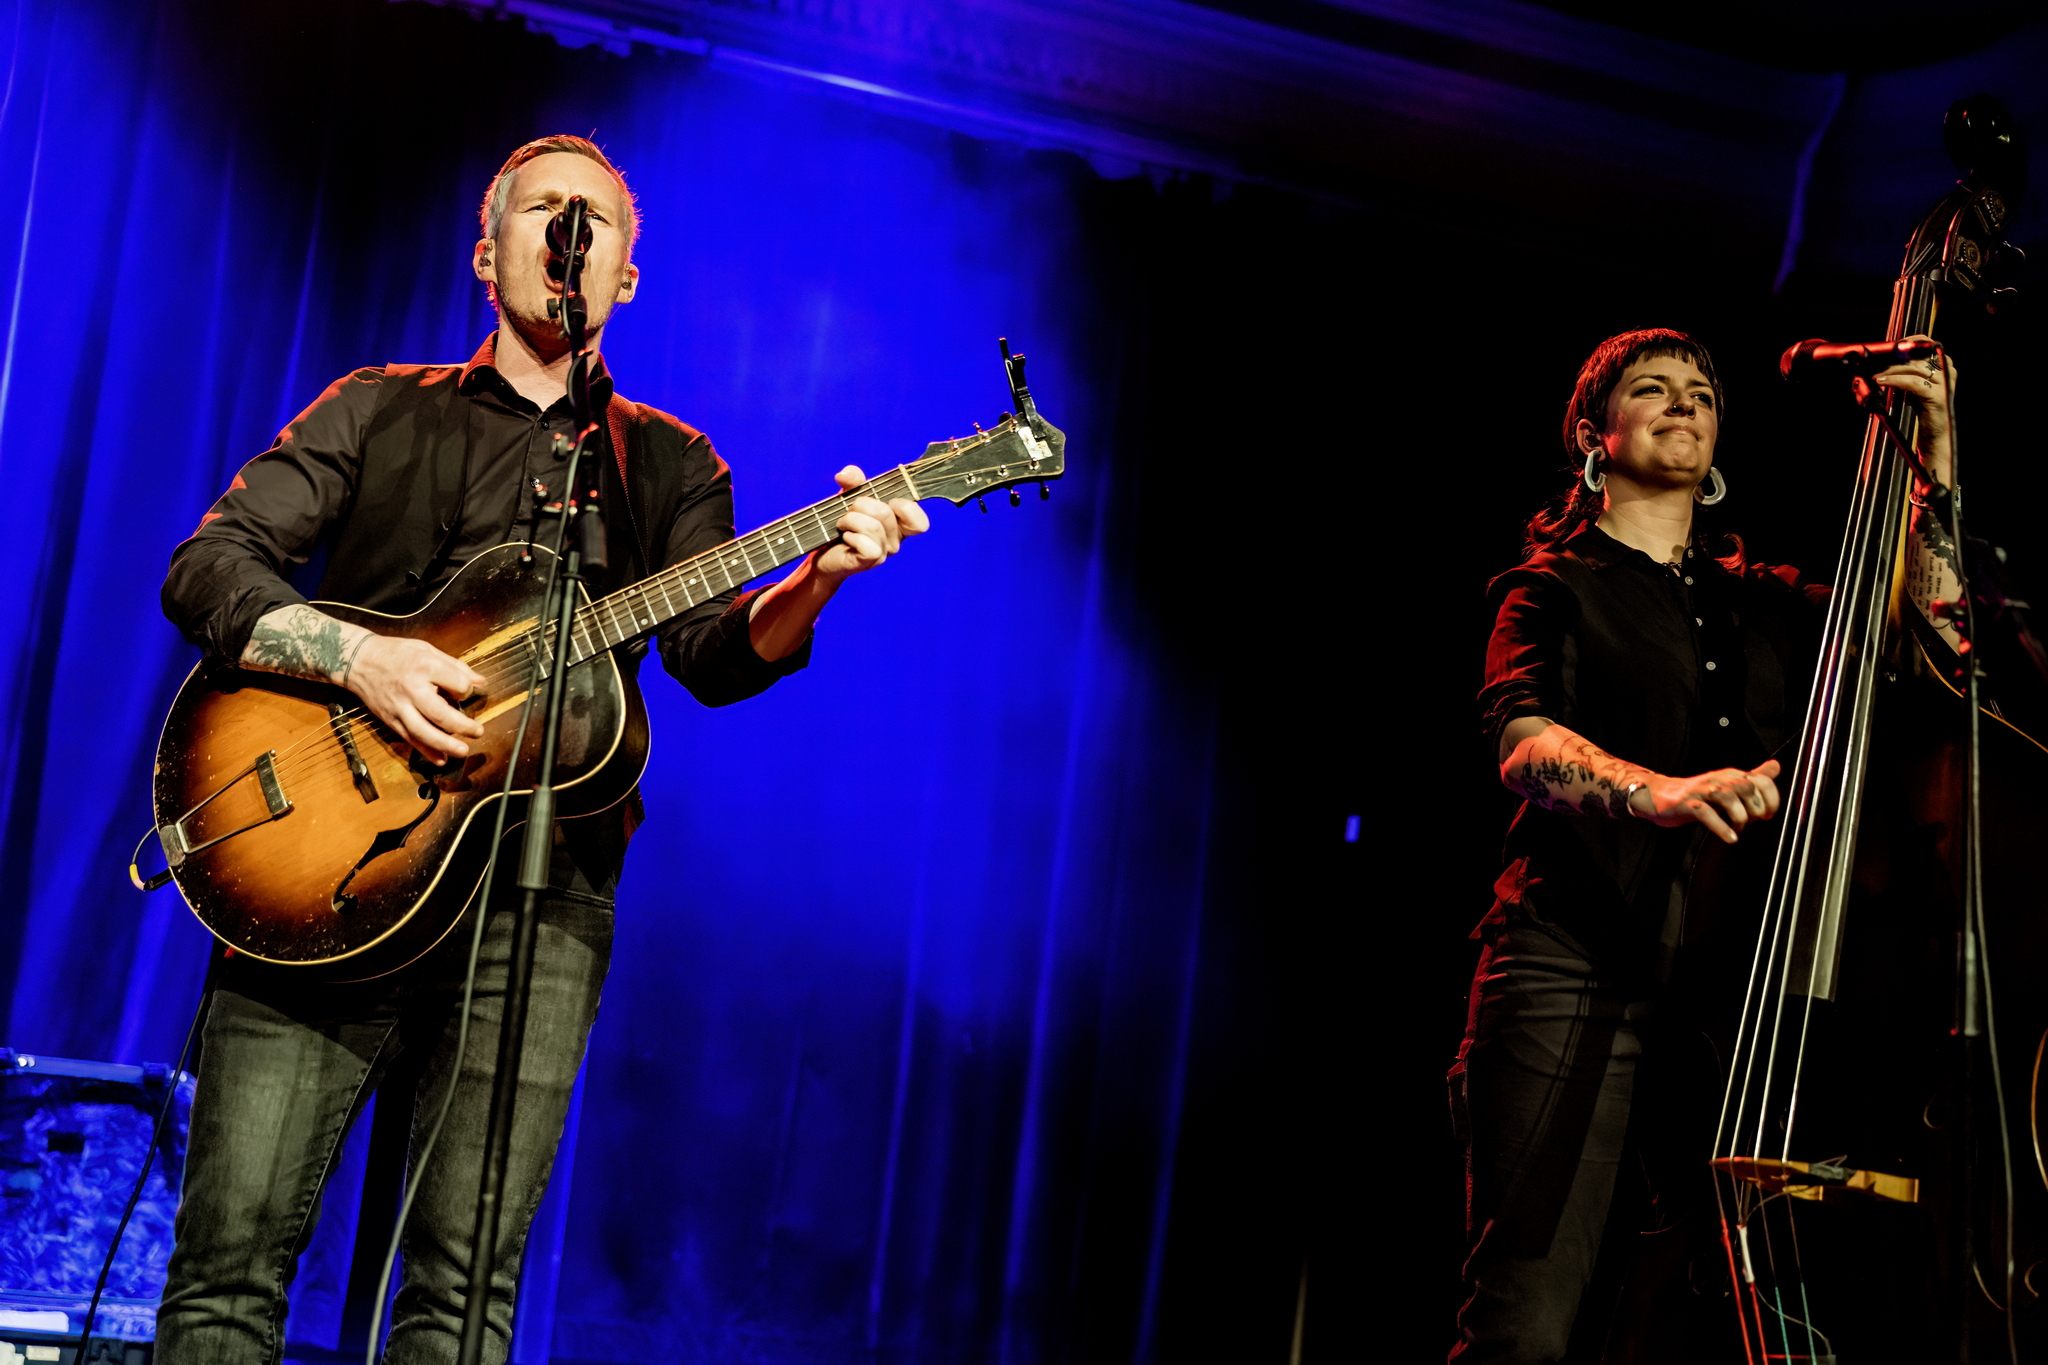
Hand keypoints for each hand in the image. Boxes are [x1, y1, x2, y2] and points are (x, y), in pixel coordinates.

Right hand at [348, 635, 486, 763]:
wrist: (358, 660)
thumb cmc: (396, 653)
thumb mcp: (427, 649)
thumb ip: (456, 666)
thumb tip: (480, 682)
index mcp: (425, 667)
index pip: (457, 684)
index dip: (466, 690)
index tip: (465, 690)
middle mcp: (412, 689)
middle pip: (440, 714)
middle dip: (463, 726)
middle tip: (478, 731)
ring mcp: (399, 707)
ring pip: (423, 731)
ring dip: (445, 745)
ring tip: (463, 751)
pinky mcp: (390, 719)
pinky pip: (409, 738)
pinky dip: (425, 751)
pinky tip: (440, 760)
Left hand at [815, 465, 929, 579]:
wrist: (822, 553)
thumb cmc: (842, 524)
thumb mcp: (849, 495)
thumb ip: (853, 480)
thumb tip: (846, 474)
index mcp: (898, 524)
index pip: (920, 522)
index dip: (904, 507)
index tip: (885, 502)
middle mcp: (895, 540)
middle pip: (886, 512)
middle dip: (860, 504)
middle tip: (849, 512)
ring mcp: (883, 553)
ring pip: (873, 526)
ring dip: (849, 519)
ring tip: (842, 524)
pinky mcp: (868, 561)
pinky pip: (865, 543)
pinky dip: (850, 535)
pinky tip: (845, 537)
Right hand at [1629, 759, 1781, 843]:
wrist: (1661, 796)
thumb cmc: (1697, 794)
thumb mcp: (1728, 783)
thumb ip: (1753, 776)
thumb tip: (1776, 767)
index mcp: (1731, 775)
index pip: (1761, 780)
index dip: (1771, 798)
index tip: (1769, 813)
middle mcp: (1718, 779)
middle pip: (1747, 788)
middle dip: (1756, 809)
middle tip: (1753, 821)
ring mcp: (1702, 791)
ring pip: (1728, 798)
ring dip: (1740, 817)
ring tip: (1739, 828)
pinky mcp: (1688, 804)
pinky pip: (1707, 814)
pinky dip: (1722, 828)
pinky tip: (1729, 837)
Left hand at [1859, 335, 1956, 485]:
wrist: (1933, 434)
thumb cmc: (1922, 408)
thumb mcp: (1914, 386)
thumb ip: (1906, 371)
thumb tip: (1884, 360)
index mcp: (1944, 366)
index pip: (1929, 345)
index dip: (1911, 342)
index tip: (1893, 344)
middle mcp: (1948, 371)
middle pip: (1918, 357)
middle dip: (1894, 359)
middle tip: (1875, 363)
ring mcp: (1944, 384)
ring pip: (1914, 369)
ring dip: (1891, 370)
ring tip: (1875, 374)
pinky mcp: (1937, 397)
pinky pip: (1913, 383)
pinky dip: (1895, 380)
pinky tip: (1882, 381)